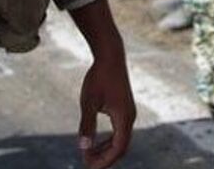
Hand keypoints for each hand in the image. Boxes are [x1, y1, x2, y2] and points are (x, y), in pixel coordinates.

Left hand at [70, 0, 136, 168]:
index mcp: (124, 118)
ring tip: (88, 156)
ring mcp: (129, 114)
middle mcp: (130, 118)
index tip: (88, 166)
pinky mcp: (125, 110)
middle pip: (121, 148)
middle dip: (105, 159)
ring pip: (120, 141)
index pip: (118, 148)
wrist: (111, 56)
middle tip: (86, 164)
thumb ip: (87, 126)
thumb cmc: (98, 78)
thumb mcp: (88, 102)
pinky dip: (108, 141)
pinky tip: (95, 142)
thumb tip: (83, 148)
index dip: (104, 161)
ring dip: (106, 151)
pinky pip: (119, 132)